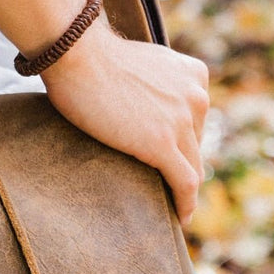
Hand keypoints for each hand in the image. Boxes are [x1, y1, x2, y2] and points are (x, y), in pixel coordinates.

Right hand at [41, 24, 209, 224]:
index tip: (174, 161)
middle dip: (186, 167)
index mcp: (193, 75)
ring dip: (186, 191)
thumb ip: (150, 84)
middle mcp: (196, 96)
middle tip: (171, 190)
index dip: (184, 144)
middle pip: (196, 145)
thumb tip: (134, 102)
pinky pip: (185, 183)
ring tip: (177, 210)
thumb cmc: (90, 58)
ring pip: (193, 167)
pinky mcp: (163, 145)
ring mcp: (181, 121)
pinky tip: (180, 218)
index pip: (195, 120)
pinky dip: (186, 204)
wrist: (78, 54)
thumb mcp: (137, 65)